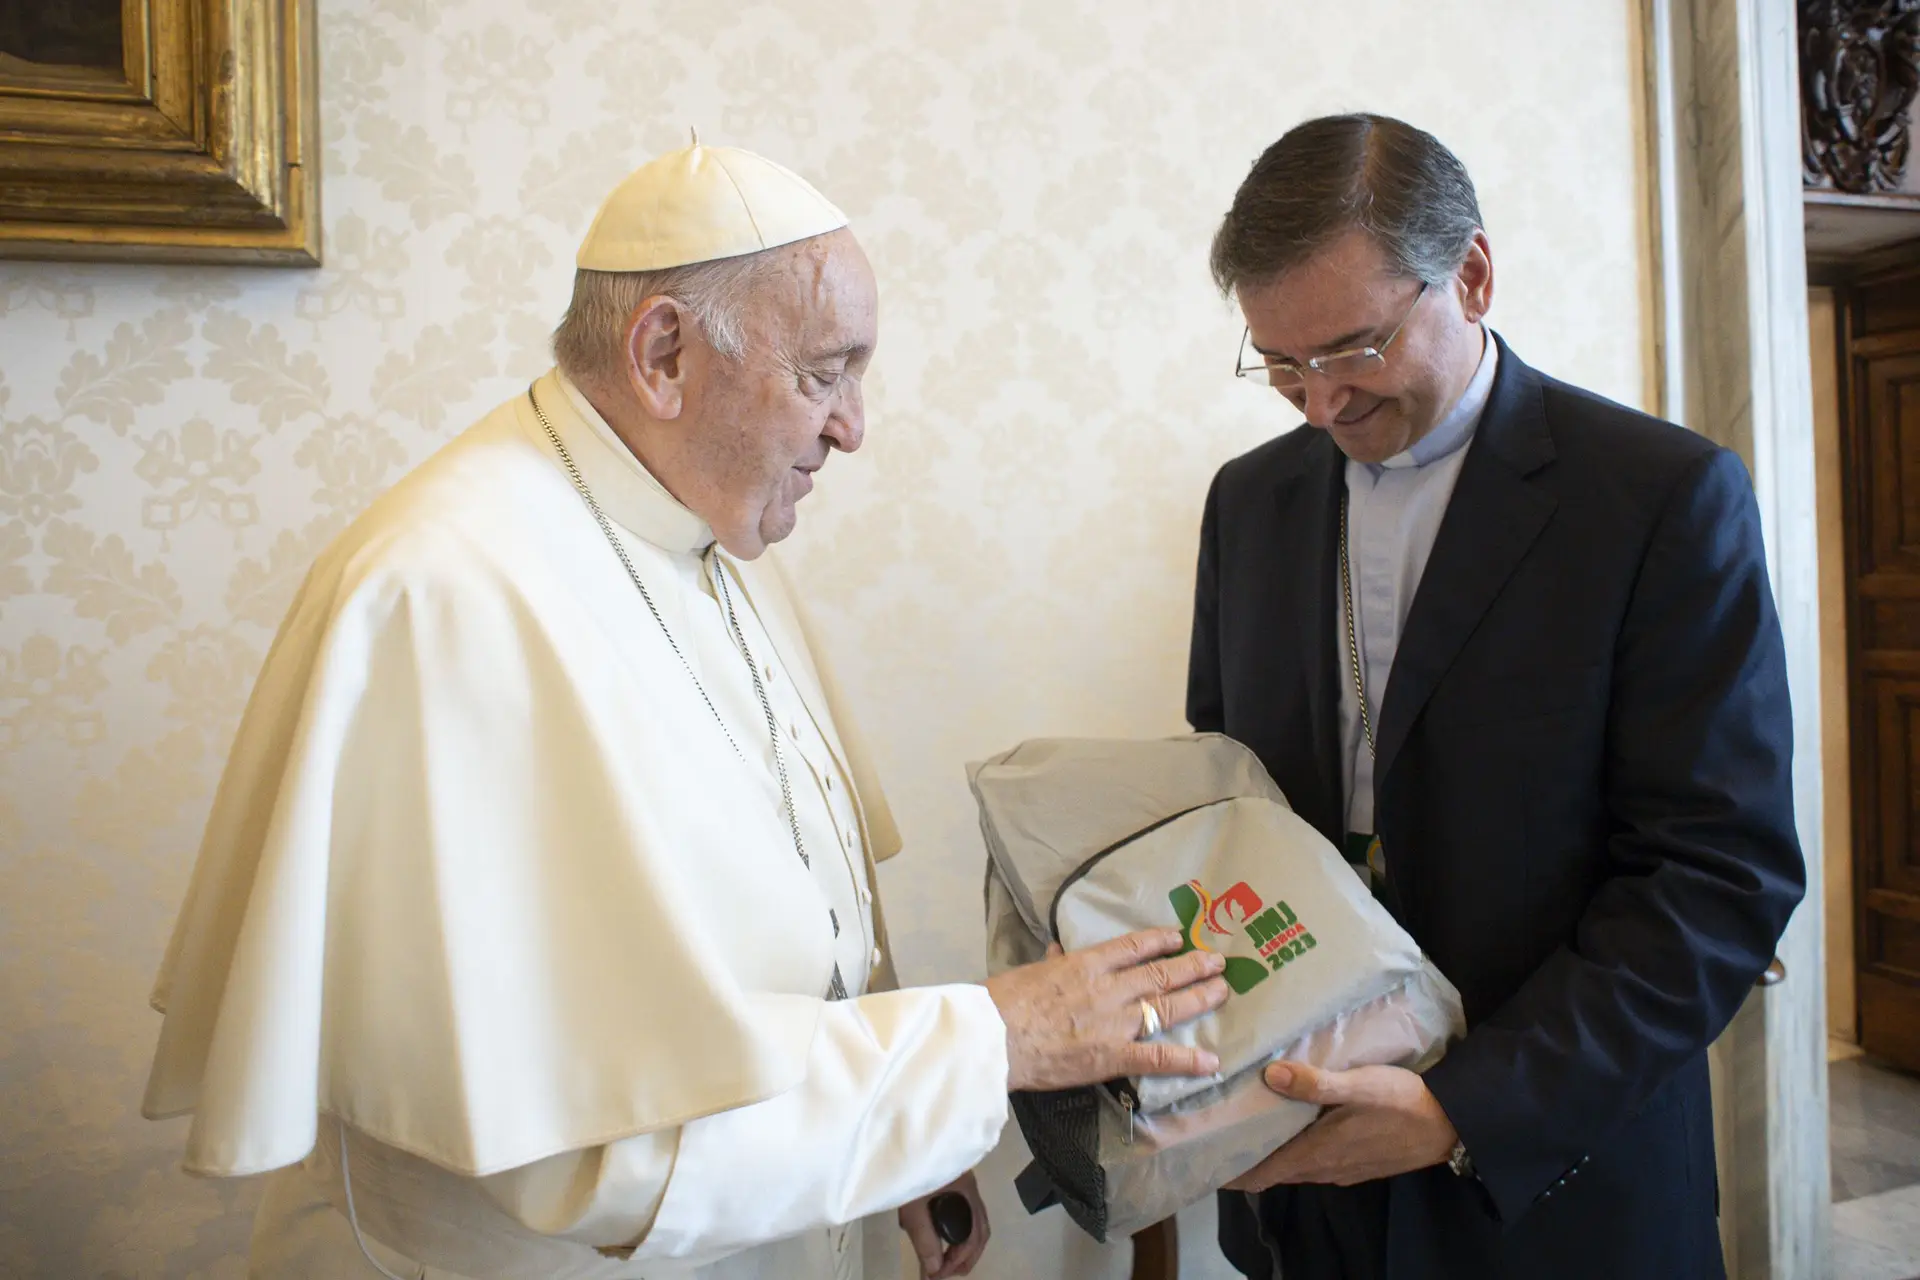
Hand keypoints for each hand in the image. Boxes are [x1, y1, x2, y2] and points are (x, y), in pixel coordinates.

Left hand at [898, 1171, 988, 1277]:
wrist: (897, 1134)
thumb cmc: (910, 1163)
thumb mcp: (914, 1206)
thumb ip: (925, 1239)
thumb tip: (934, 1269)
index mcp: (966, 1190)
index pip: (975, 1235)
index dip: (960, 1259)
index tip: (939, 1274)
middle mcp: (968, 1186)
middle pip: (980, 1228)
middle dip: (966, 1256)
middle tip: (947, 1274)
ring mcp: (960, 1181)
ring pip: (972, 1219)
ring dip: (960, 1243)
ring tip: (943, 1261)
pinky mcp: (948, 1178)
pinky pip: (960, 1208)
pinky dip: (953, 1228)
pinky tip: (937, 1234)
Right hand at [983, 928, 1229, 1092]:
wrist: (995, 1037)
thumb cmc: (1004, 1001)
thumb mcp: (1031, 971)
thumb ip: (1052, 962)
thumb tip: (1057, 949)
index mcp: (1086, 964)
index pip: (1132, 947)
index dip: (1160, 941)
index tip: (1180, 938)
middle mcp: (1109, 989)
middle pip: (1160, 974)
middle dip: (1192, 967)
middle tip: (1218, 962)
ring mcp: (1115, 1022)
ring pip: (1167, 1007)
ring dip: (1199, 998)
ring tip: (1222, 990)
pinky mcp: (1113, 1056)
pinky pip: (1157, 1058)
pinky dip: (1187, 1060)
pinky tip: (1211, 1061)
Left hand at [1224, 1062, 1456, 1190]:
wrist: (1450, 1126)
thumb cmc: (1403, 1102)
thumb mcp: (1359, 1085)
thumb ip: (1315, 1082)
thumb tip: (1270, 1074)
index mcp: (1317, 1153)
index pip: (1261, 1173)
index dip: (1231, 1171)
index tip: (1204, 1159)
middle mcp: (1324, 1169)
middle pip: (1273, 1171)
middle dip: (1245, 1160)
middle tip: (1217, 1135)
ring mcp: (1342, 1170)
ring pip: (1294, 1167)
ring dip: (1270, 1155)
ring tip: (1247, 1128)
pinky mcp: (1357, 1164)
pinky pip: (1314, 1163)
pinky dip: (1294, 1151)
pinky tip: (1293, 1129)